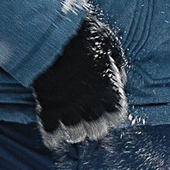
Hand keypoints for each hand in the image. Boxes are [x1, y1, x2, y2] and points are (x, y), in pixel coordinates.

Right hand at [32, 13, 127, 146]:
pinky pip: (50, 131)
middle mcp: (92, 102)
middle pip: (98, 130)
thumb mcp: (110, 42)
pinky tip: (52, 137)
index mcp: (109, 88)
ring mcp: (69, 107)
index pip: (117, 116)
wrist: (51, 32)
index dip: (112, 114)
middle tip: (88, 119)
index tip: (107, 110)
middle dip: (94, 126)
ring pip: (76, 134)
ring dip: (74, 132)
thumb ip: (118, 64)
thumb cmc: (82, 33)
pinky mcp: (48, 106)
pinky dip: (51, 136)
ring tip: (70, 126)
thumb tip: (121, 80)